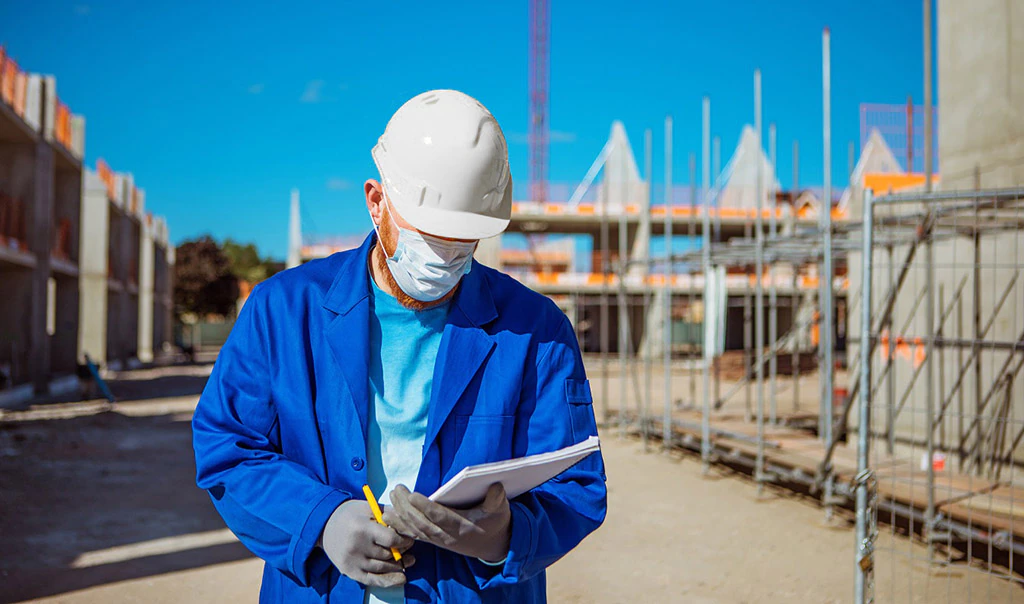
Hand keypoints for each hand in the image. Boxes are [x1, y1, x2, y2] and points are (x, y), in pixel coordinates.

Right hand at [320, 500, 415, 587]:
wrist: (323, 525)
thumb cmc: (350, 514)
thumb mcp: (368, 507)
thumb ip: (389, 512)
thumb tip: (409, 520)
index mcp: (362, 528)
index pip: (391, 540)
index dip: (404, 541)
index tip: (409, 539)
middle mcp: (356, 547)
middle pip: (388, 555)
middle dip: (402, 553)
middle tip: (410, 550)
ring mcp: (352, 561)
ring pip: (382, 568)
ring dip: (398, 567)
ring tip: (409, 562)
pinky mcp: (349, 571)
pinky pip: (372, 580)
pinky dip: (388, 581)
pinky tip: (401, 579)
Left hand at [384, 483, 510, 562]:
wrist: (493, 545)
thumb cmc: (495, 523)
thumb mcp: (501, 511)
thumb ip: (497, 499)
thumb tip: (496, 486)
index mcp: (462, 526)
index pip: (440, 517)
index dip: (425, 507)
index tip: (412, 495)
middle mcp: (448, 535)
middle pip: (422, 522)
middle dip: (406, 507)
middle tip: (397, 489)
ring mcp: (439, 540)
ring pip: (415, 529)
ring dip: (400, 515)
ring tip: (390, 499)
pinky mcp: (435, 541)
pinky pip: (414, 535)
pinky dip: (400, 526)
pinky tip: (389, 517)